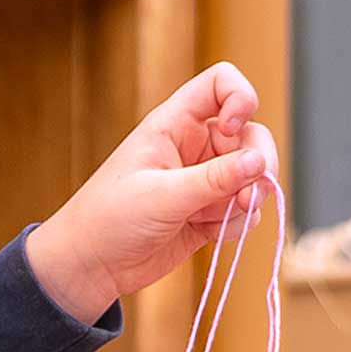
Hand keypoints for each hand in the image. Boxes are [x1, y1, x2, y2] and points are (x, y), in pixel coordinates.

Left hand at [25, 62, 279, 322]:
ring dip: (249, 198)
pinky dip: (237, 223)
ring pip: (253, 175)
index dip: (240, 98)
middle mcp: (194, 147)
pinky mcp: (208, 211)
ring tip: (220, 219)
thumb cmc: (109, 221)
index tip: (232, 131)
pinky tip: (210, 235)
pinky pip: (244, 209)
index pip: (221, 84)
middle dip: (258, 163)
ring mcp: (204, 180)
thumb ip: (213, 180)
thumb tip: (259, 162)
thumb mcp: (161, 197)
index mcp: (173, 125)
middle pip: (250, 134)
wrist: (90, 267)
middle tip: (247, 195)